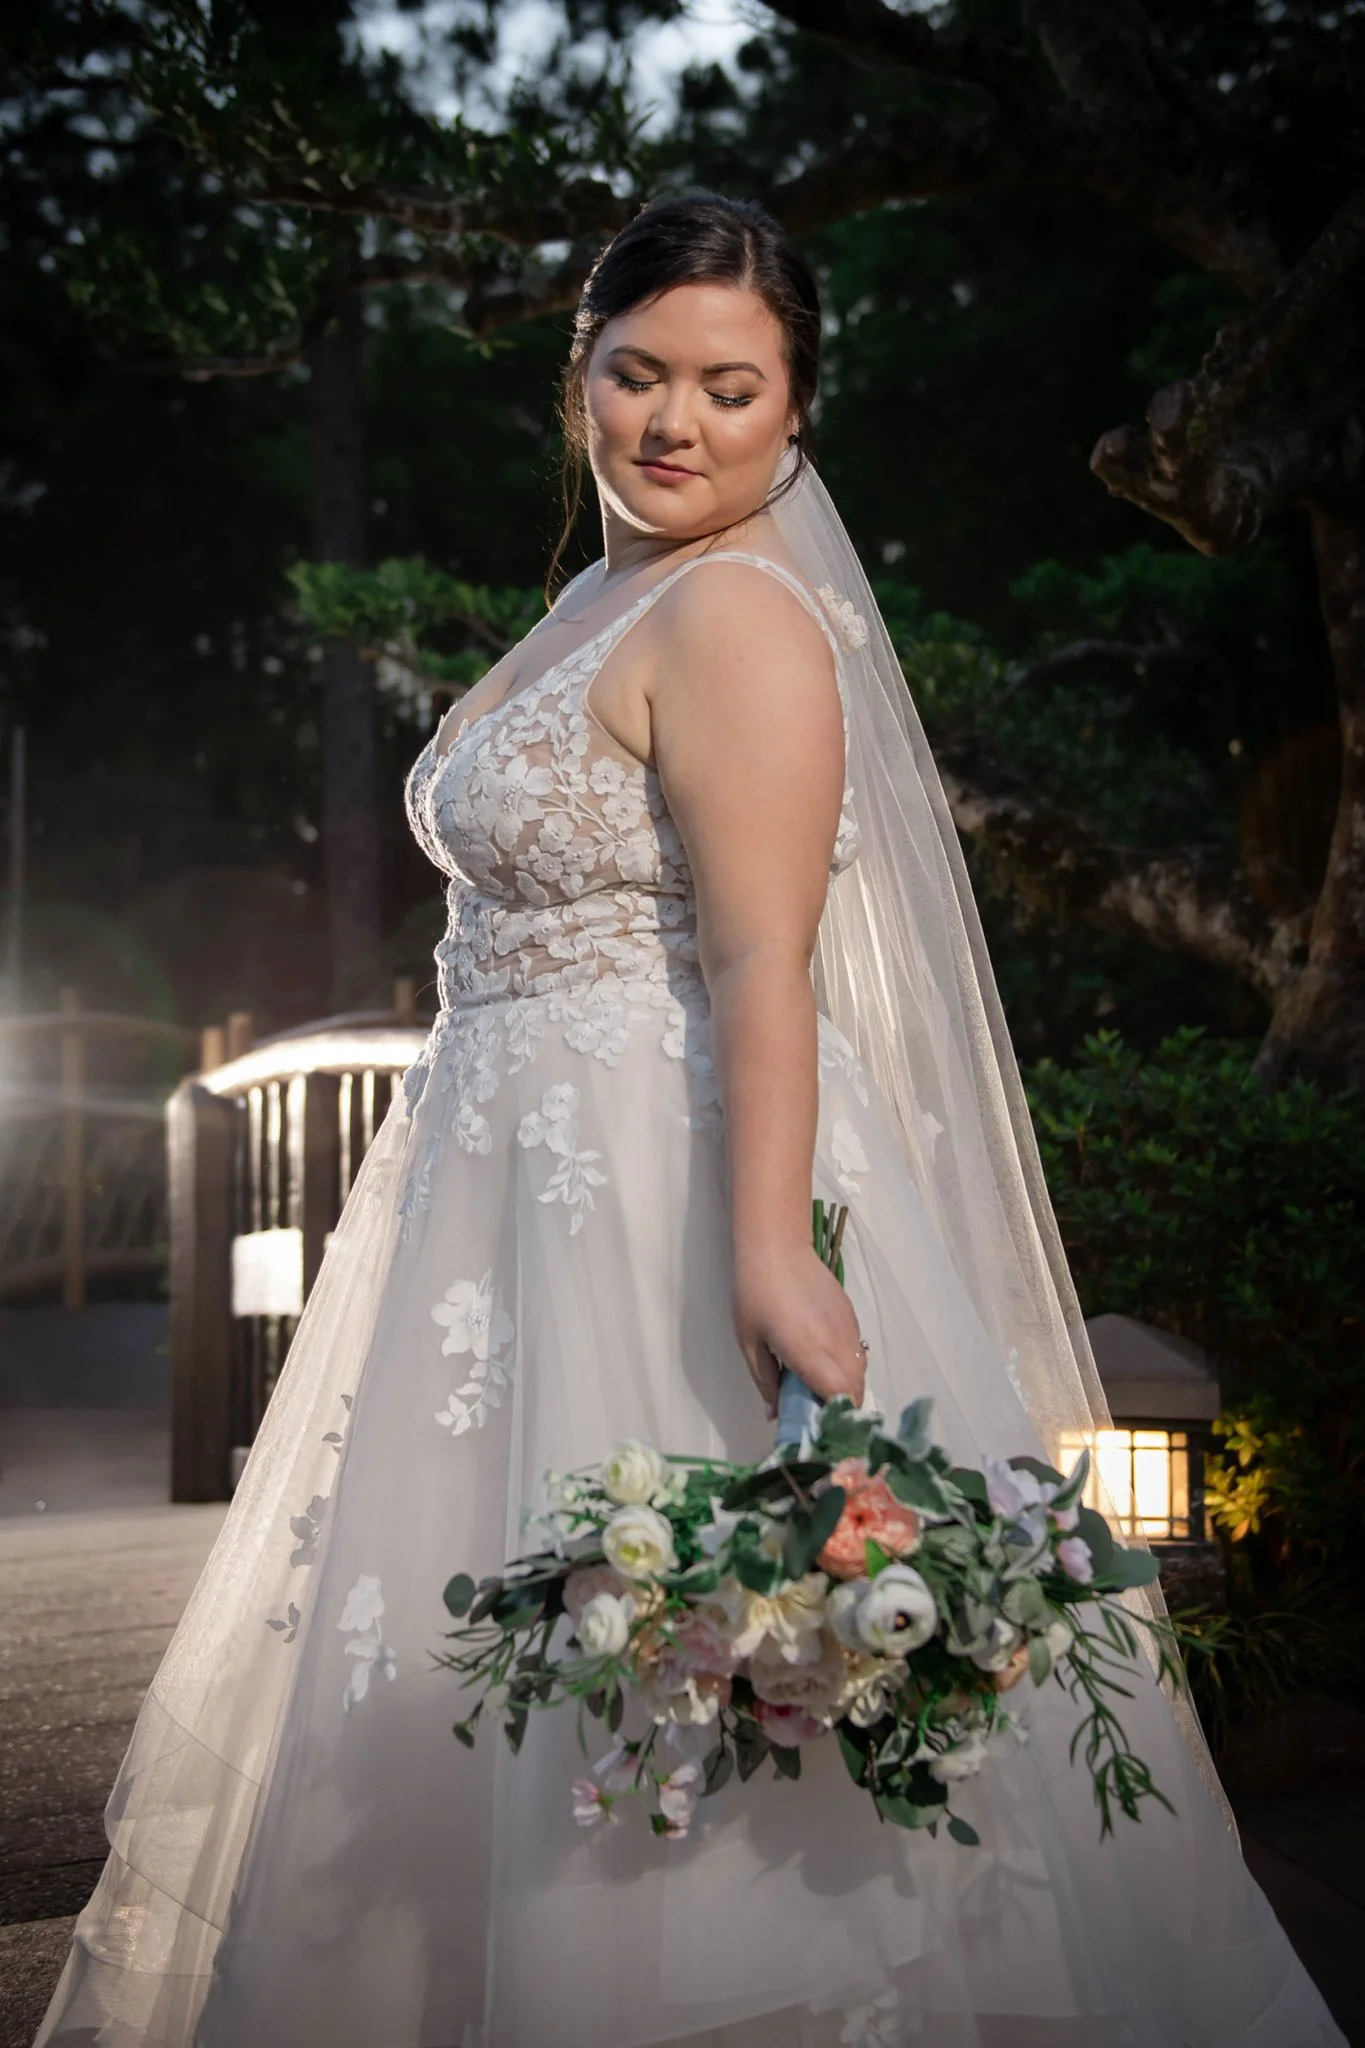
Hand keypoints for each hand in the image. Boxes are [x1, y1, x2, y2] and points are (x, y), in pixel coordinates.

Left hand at [733, 1241, 866, 1421]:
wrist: (777, 1248)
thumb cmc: (754, 1295)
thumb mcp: (750, 1343)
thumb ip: (766, 1382)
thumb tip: (777, 1415)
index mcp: (809, 1351)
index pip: (838, 1396)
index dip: (832, 1416)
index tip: (816, 1424)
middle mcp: (836, 1343)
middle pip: (855, 1390)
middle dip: (840, 1407)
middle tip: (815, 1410)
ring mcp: (848, 1328)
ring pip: (861, 1371)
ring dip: (846, 1387)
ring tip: (818, 1386)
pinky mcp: (852, 1315)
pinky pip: (858, 1352)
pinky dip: (848, 1366)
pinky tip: (825, 1360)